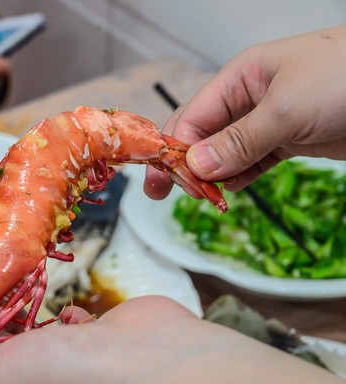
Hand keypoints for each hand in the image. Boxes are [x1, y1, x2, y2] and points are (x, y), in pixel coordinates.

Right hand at [146, 25, 345, 199]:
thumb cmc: (345, 79)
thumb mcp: (286, 109)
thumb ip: (239, 141)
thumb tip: (196, 166)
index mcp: (240, 78)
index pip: (193, 115)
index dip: (174, 148)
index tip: (162, 180)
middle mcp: (249, 99)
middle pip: (205, 135)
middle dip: (186, 164)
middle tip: (168, 195)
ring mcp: (270, 121)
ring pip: (227, 152)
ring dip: (213, 176)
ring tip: (201, 200)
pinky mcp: (290, 140)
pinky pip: (253, 162)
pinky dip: (239, 179)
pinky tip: (227, 193)